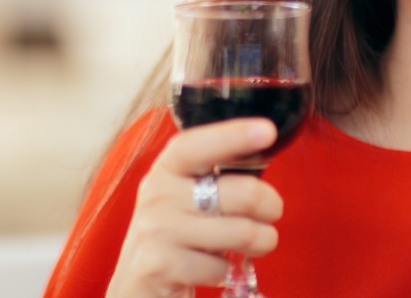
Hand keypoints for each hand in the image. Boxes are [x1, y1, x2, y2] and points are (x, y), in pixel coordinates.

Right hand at [107, 119, 283, 297]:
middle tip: (271, 212)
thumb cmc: (178, 229)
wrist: (138, 279)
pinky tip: (212, 267)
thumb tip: (263, 151)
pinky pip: (221, 267)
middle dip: (270, 205)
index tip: (267, 131)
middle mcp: (158, 195)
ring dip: (260, 242)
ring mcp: (157, 231)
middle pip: (241, 193)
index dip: (232, 136)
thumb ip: (217, 175)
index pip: (196, 146)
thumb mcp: (187, 194)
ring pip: (241, 232)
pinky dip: (226, 271)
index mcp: (167, 168)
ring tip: (255, 242)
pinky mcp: (160, 266)